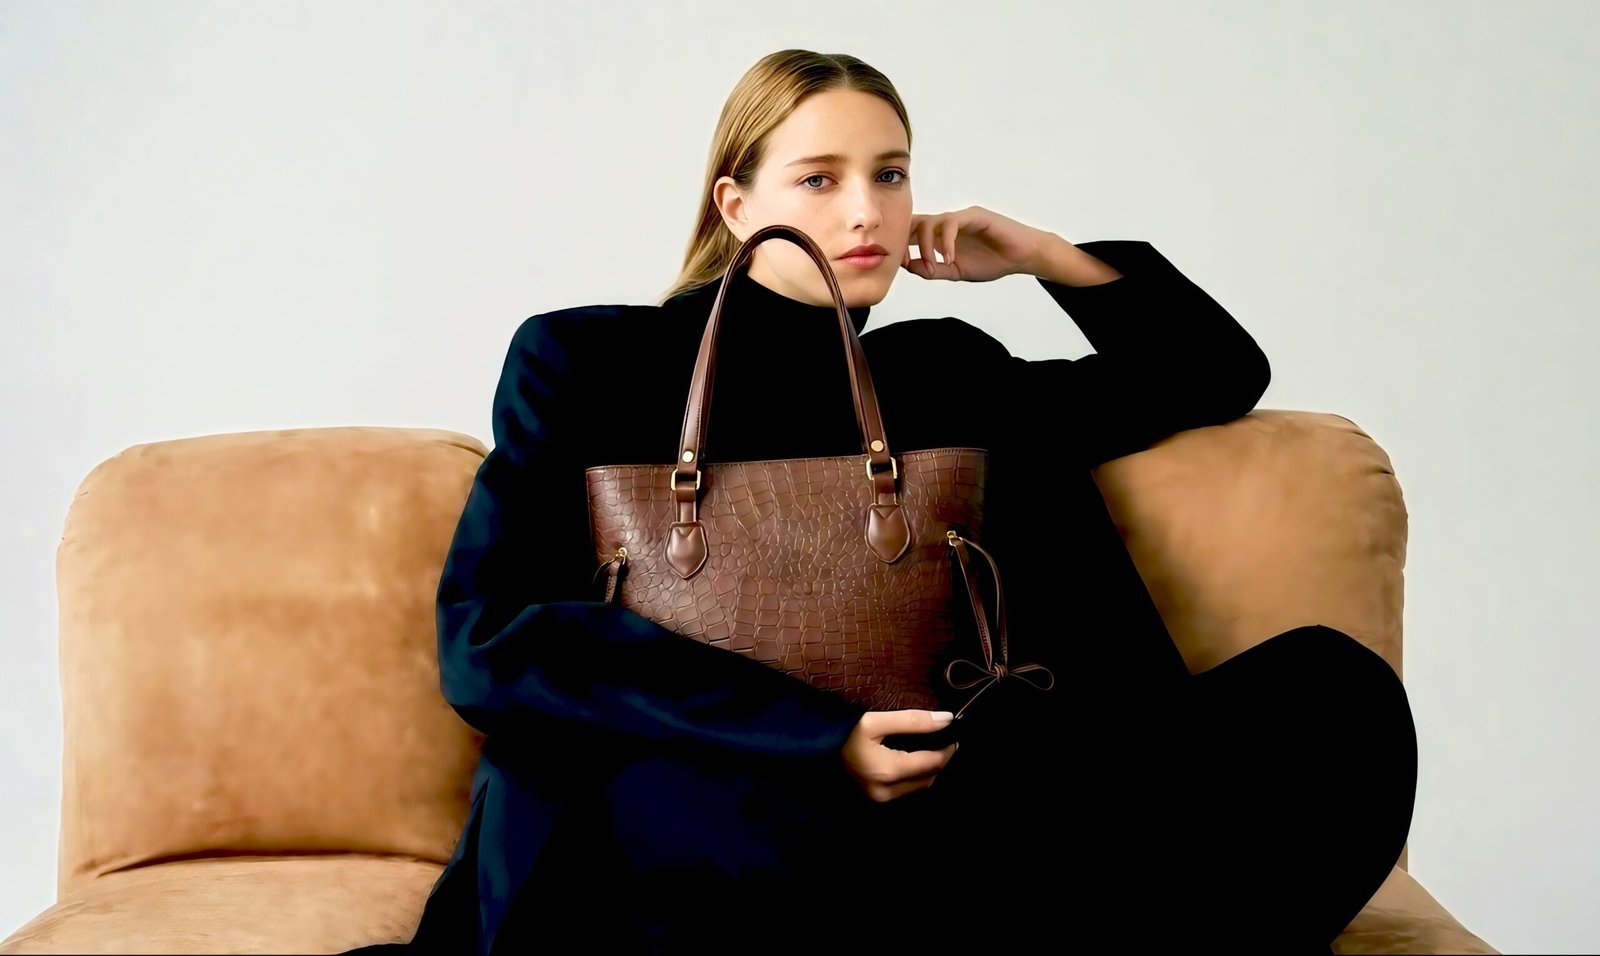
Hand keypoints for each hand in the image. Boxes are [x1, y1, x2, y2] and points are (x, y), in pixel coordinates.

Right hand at [840, 709, 959, 802]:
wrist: (816, 754)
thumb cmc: (842, 736)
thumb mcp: (874, 722)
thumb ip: (912, 721)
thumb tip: (945, 720)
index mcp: (888, 771)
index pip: (933, 763)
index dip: (947, 748)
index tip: (953, 733)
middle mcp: (887, 792)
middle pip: (930, 777)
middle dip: (939, 759)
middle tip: (943, 739)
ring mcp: (881, 800)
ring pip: (920, 786)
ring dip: (928, 769)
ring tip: (929, 748)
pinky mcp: (877, 801)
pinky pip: (907, 790)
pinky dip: (915, 776)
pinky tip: (912, 761)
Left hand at [901, 205, 1052, 282]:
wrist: (1022, 257)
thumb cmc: (992, 261)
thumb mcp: (956, 272)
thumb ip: (934, 270)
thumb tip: (908, 266)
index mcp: (942, 235)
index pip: (912, 232)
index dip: (900, 245)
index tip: (899, 264)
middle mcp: (948, 223)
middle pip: (915, 222)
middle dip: (905, 240)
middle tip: (906, 261)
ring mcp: (961, 217)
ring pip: (931, 222)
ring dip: (925, 245)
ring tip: (934, 266)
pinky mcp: (975, 216)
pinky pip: (952, 223)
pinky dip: (946, 242)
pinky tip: (949, 258)